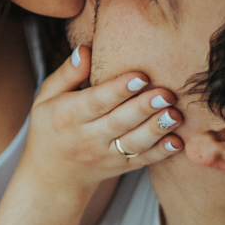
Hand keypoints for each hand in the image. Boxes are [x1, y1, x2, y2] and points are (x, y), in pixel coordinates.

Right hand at [20, 45, 181, 191]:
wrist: (53, 174)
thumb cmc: (51, 125)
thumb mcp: (46, 98)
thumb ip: (67, 74)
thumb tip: (84, 50)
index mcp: (67, 115)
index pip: (95, 102)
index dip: (118, 90)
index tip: (140, 76)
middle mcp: (86, 137)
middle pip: (118, 122)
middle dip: (143, 108)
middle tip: (167, 93)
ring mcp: (105, 155)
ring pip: (133, 143)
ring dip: (156, 129)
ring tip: (175, 114)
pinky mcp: (120, 167)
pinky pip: (142, 161)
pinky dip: (161, 153)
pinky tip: (178, 141)